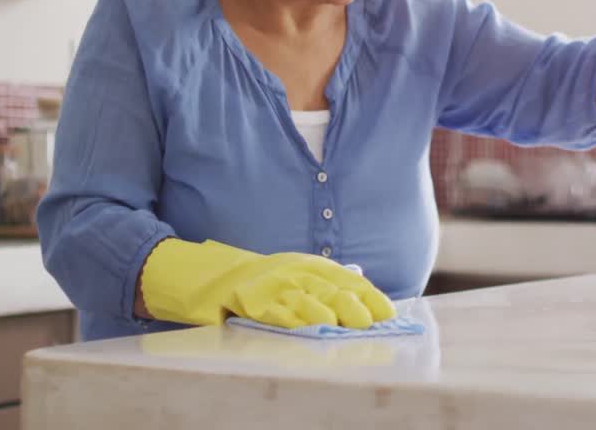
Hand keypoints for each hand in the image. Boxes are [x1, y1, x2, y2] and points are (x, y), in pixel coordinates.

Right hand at [140, 239, 395, 328]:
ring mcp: (271, 286)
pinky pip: (274, 312)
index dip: (368, 296)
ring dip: (326, 314)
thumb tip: (361, 284)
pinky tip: (306, 329)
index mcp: (309, 265)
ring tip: (344, 328)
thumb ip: (326, 281)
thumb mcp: (294, 273)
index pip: (347, 279)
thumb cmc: (259, 280)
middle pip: (330, 289)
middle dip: (352, 306)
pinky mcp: (250, 300)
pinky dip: (291, 321)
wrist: (209, 275)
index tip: (387, 313)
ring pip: (305, 300)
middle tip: (369, 323)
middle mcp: (294, 271)